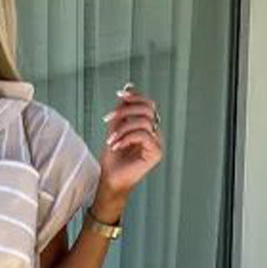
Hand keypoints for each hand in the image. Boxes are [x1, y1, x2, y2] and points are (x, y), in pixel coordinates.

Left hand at [97, 81, 163, 202]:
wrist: (110, 180)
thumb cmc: (113, 158)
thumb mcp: (115, 127)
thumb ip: (122, 110)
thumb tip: (128, 87)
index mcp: (148, 127)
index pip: (147, 104)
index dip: (135, 96)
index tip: (119, 94)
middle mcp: (156, 133)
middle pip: (148, 109)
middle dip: (126, 111)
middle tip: (108, 119)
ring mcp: (158, 143)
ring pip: (145, 121)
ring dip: (123, 128)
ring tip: (110, 139)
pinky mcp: (156, 153)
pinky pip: (144, 135)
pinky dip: (127, 138)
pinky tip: (116, 145)